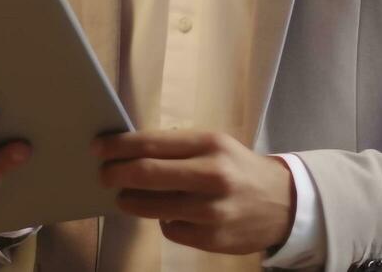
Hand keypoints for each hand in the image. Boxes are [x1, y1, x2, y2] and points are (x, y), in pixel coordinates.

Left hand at [93, 129, 294, 254]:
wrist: (284, 203)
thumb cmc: (238, 168)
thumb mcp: (215, 144)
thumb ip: (176, 146)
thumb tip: (128, 150)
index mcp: (210, 144)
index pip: (152, 143)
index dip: (118, 146)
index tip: (98, 148)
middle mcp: (212, 175)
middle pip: (147, 174)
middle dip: (116, 174)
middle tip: (103, 175)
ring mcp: (212, 210)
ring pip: (153, 207)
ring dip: (130, 201)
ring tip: (124, 197)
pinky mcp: (212, 238)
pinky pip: (169, 229)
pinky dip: (162, 221)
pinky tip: (167, 213)